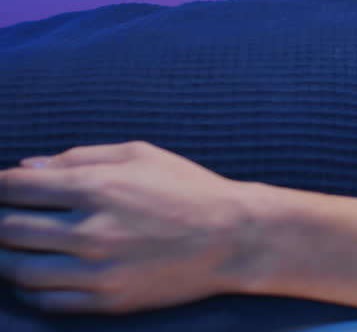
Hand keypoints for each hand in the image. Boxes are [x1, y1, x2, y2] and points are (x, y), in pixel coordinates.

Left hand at [0, 141, 251, 313]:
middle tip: (7, 217)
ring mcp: (97, 270)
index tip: (3, 190)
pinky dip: (30, 286)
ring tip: (16, 247)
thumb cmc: (189, 189)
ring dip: (6, 256)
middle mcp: (91, 230)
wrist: (234, 237)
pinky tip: (40, 271)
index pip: (16, 188)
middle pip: (7, 229)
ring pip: (17, 269)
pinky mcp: (106, 300)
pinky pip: (45, 299)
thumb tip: (26, 168)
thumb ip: (80, 156)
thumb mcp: (141, 155)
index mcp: (98, 186)